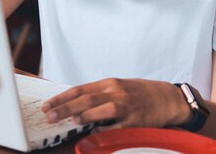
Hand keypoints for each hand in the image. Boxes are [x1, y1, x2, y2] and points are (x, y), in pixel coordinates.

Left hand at [42, 78, 190, 129]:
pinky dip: (105, 129)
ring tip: (70, 121)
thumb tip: (75, 104)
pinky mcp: (136, 120)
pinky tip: (94, 132)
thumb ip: (98, 95)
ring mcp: (126, 105)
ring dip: (84, 116)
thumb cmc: (139, 93)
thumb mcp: (117, 87)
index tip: (47, 105)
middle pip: (85, 99)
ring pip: (100, 109)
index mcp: (108, 83)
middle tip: (50, 116)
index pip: (79, 90)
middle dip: (65, 108)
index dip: (61, 98)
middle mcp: (115, 92)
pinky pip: (117, 126)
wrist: (167, 98)